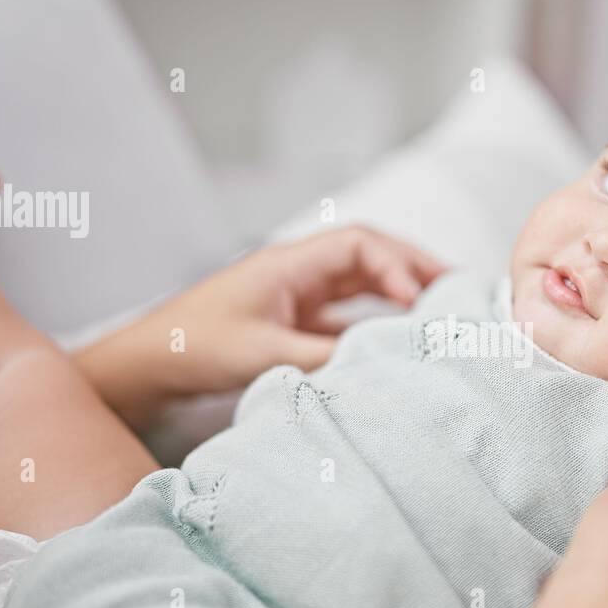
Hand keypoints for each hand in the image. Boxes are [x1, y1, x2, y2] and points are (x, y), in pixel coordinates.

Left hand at [79, 225, 445, 423]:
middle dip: (415, 267)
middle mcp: (299, 271)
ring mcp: (298, 294)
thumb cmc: (194, 347)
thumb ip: (324, 357)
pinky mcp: (295, 320)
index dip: (397, 265)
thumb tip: (381, 362)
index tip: (420, 300)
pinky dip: (379, 318)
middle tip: (459, 289)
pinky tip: (402, 336)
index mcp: (290, 263)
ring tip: (442, 308)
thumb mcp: (265, 354)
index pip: (359, 244)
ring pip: (363, 281)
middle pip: (370, 255)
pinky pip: (349, 311)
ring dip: (401, 290)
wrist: (149, 362)